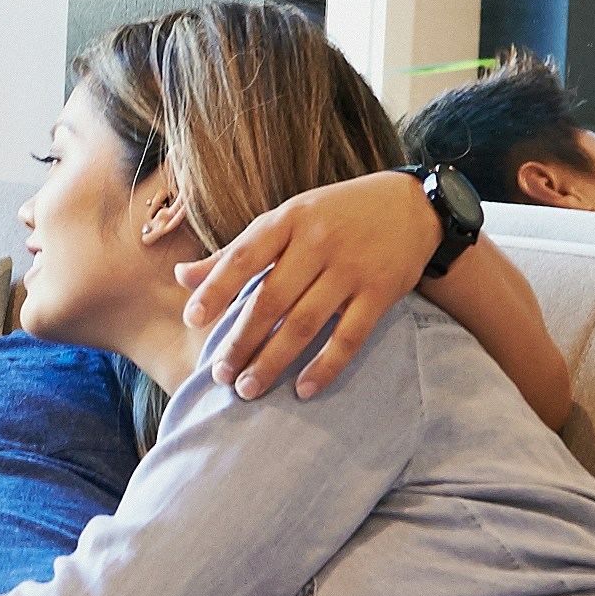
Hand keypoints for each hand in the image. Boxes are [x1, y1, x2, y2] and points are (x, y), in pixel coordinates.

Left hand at [175, 172, 438, 400]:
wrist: (412, 206)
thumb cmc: (334, 215)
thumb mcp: (286, 219)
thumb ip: (236, 251)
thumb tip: (182, 277)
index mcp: (289, 219)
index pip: (244, 256)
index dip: (217, 289)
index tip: (192, 320)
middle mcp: (319, 242)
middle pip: (271, 300)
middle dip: (241, 341)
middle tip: (220, 375)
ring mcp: (352, 268)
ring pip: (305, 324)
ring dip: (273, 361)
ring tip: (248, 389)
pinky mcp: (381, 293)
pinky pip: (349, 337)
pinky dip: (325, 367)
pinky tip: (302, 390)